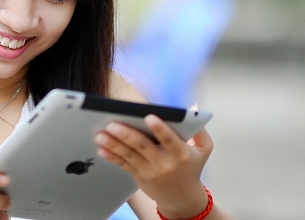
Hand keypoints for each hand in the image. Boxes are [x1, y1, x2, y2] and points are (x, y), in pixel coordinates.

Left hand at [95, 115, 212, 218]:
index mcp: (181, 153)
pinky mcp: (139, 176)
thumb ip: (200, 128)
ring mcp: (150, 171)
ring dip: (113, 145)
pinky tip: (101, 148)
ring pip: (129, 155)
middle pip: (143, 146)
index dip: (159, 129)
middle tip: (112, 124)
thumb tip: (192, 107)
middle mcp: (165, 163)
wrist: (182, 197)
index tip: (148, 116)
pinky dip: (112, 156)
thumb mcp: (204, 149)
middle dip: (126, 134)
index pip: (169, 139)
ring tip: (100, 134)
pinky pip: (123, 165)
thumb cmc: (191, 166)